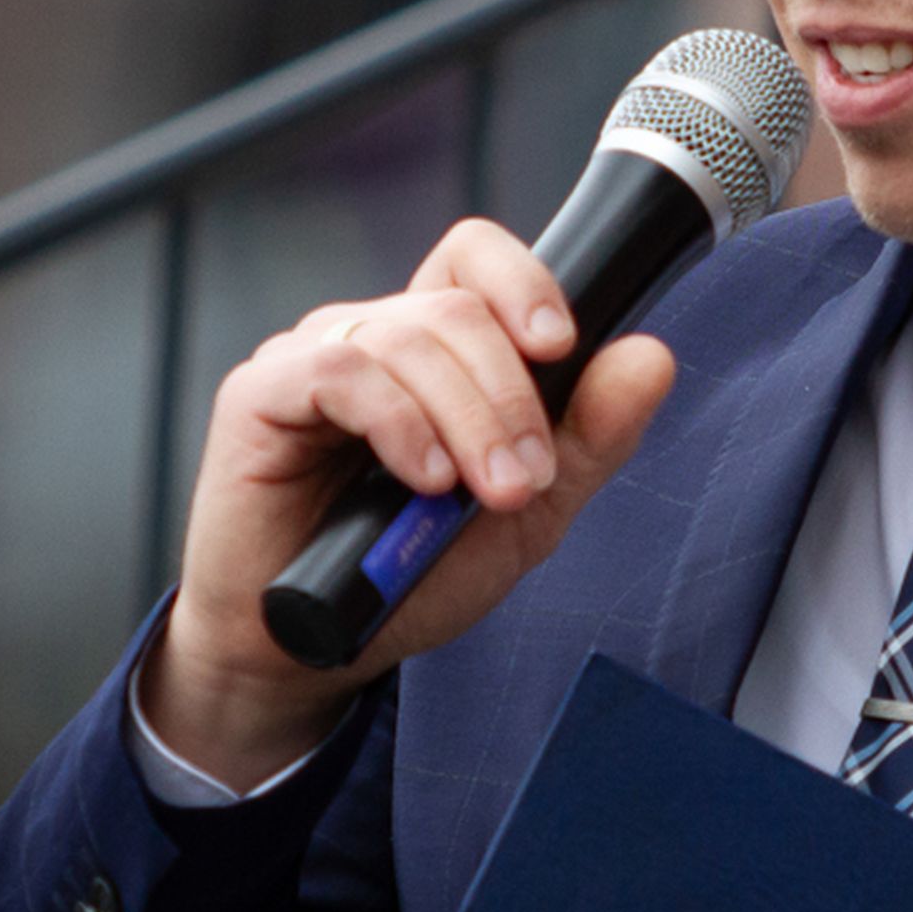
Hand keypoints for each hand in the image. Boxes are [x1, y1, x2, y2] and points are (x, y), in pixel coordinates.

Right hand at [141, 218, 674, 788]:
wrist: (318, 651)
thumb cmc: (412, 575)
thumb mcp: (528, 511)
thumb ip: (590, 436)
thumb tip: (652, 356)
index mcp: (433, 348)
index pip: (475, 260)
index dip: (523, 282)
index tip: (560, 346)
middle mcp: (372, 336)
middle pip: (458, 309)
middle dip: (510, 397)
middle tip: (525, 482)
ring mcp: (312, 357)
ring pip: (409, 338)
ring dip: (467, 419)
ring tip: (480, 493)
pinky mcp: (260, 394)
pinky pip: (341, 371)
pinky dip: (399, 422)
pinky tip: (422, 479)